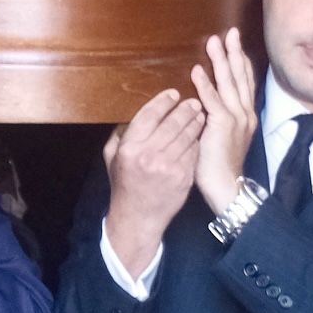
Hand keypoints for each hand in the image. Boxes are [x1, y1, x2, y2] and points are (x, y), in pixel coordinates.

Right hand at [104, 89, 203, 280]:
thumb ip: (120, 136)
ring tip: (199, 114)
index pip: (150, 115)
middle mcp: (149, 155)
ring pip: (187, 135)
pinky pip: (194, 151)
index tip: (173, 94)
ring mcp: (168, 167)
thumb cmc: (126, 185)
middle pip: (173, 122)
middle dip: (185, 109)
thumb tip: (130, 113)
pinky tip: (199, 134)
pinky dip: (197, 141)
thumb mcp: (113, 159)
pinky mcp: (183, 177)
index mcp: (130, 148)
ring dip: (195, 122)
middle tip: (193, 102)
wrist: (138, 218)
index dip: (164, 101)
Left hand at [192, 29, 260, 215]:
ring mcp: (236, 118)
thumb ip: (217, 120)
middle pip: (241, 76)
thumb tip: (205, 107)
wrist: (227, 187)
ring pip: (229, 83)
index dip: (241, 62)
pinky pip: (213, 100)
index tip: (235, 45)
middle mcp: (245, 113)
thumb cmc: (220, 168)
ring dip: (221, 60)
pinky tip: (199, 69)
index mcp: (246, 116)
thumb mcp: (222, 139)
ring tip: (214, 42)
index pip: (245, 83)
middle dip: (235, 53)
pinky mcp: (223, 125)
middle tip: (230, 33)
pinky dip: (206, 84)